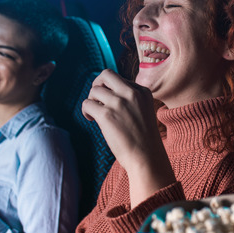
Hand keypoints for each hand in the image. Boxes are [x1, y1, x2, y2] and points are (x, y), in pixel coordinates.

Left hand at [81, 69, 174, 206]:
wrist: (147, 158)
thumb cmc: (144, 139)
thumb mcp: (144, 110)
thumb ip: (130, 99)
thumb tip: (105, 91)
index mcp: (142, 91)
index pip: (119, 79)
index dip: (111, 90)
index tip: (111, 103)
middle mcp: (131, 93)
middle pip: (106, 74)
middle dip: (97, 84)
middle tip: (97, 99)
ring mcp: (119, 103)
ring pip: (94, 90)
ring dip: (91, 101)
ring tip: (95, 114)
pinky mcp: (107, 115)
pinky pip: (87, 104)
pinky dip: (86, 111)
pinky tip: (92, 119)